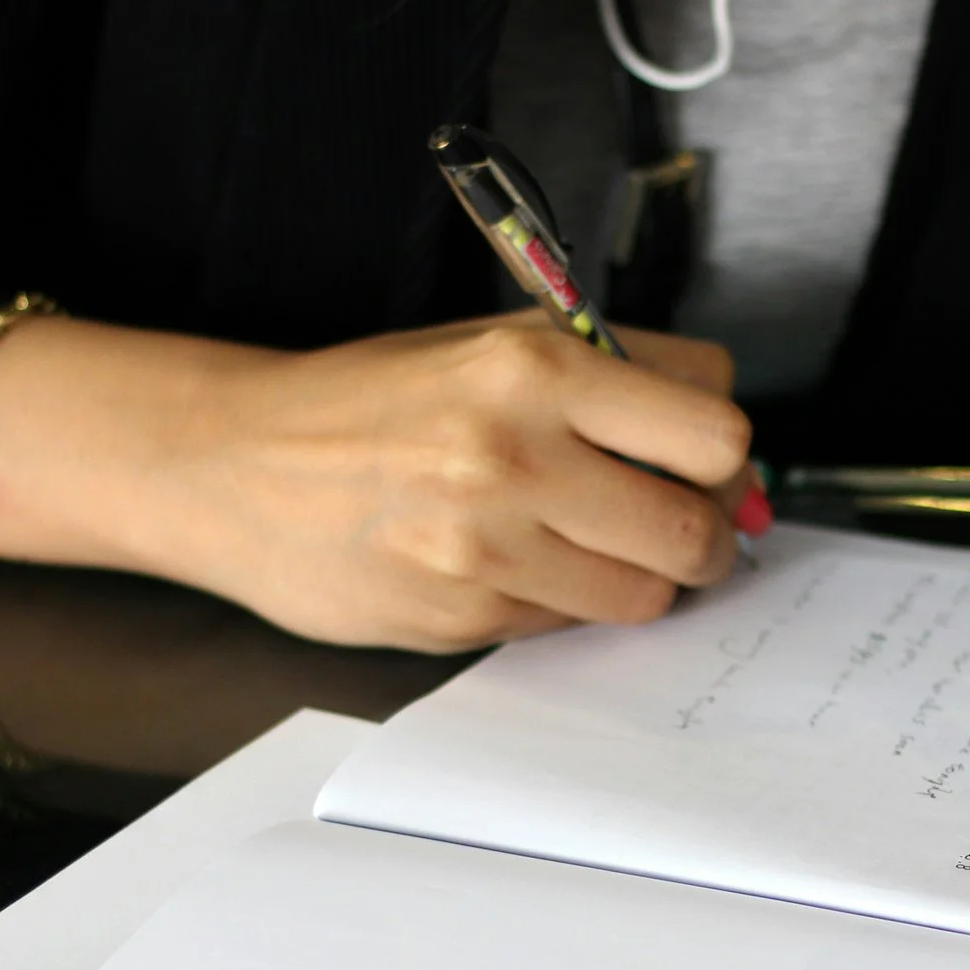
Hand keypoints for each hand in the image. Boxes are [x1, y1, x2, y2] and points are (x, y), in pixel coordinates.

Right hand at [141, 312, 765, 649]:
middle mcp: (515, 452)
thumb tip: (731, 462)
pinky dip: (564, 601)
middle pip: (694, 528)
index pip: (713, 430)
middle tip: (671, 526)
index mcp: (536, 365)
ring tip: (586, 543)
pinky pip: (570, 624)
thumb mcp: (496, 345)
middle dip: (700, 535)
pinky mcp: (464, 614)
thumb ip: (623, 380)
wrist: (238, 465)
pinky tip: (514, 564)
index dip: (721, 458)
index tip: (701, 467)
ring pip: (644, 594)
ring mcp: (487, 544)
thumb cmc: (376, 400)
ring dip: (637, 577)